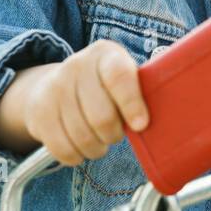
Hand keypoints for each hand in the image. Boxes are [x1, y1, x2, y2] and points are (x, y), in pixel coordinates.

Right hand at [22, 40, 150, 165]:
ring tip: (99, 140)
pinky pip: (63, 149)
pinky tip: (80, 147)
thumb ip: (143, 89)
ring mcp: (54, 88)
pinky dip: (76, 156)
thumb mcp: (123, 76)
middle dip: (114, 134)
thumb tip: (172, 108)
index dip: (132, 104)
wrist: (53, 85)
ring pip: (83, 137)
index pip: (119, 77)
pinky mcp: (39, 112)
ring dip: (97, 148)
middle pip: (101, 117)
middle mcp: (76, 66)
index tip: (141, 125)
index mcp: (105, 54)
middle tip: (115, 132)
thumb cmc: (103, 86)